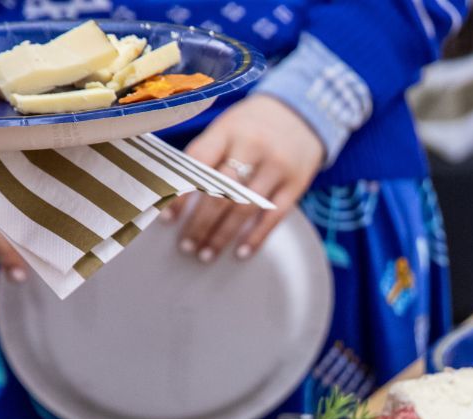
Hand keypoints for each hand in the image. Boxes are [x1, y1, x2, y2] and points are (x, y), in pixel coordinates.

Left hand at [167, 95, 323, 262]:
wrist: (304, 110)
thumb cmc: (254, 123)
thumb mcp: (228, 126)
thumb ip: (206, 153)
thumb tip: (175, 192)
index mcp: (228, 130)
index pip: (198, 165)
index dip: (180, 194)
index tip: (167, 219)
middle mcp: (253, 146)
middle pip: (220, 192)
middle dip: (200, 223)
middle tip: (186, 246)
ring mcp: (277, 166)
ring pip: (244, 208)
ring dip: (222, 235)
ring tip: (205, 253)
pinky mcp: (297, 183)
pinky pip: (274, 216)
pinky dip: (255, 237)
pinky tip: (241, 252)